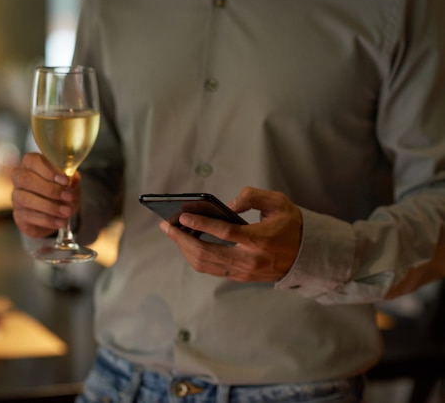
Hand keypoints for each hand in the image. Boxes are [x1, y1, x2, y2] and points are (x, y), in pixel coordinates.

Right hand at [11, 152, 80, 237]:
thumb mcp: (70, 183)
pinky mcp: (18, 215)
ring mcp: (16, 196)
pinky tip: (60, 222)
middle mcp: (19, 178)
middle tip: (68, 197)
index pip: (33, 161)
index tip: (66, 181)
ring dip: (49, 206)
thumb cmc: (61, 192)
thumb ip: (71, 178)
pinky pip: (29, 216)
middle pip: (26, 179)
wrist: (56, 214)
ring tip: (66, 211)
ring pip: (26, 199)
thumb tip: (73, 178)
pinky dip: (48, 220)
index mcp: (31, 163)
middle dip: (50, 189)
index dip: (49, 170)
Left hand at [159, 186, 301, 281]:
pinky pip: (211, 269)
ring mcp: (243, 272)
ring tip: (173, 234)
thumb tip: (226, 205)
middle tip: (167, 226)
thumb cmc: (291, 225)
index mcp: (258, 240)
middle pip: (206, 253)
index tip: (183, 216)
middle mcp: (248, 260)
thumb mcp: (278, 203)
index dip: (200, 223)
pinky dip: (195, 256)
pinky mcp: (240, 277)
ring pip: (205, 264)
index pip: (223, 233)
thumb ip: (252, 197)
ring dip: (185, 249)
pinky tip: (187, 243)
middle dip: (181, 239)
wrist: (308, 255)